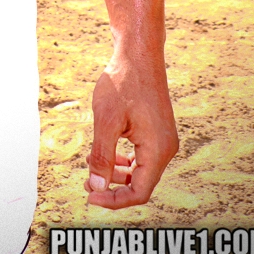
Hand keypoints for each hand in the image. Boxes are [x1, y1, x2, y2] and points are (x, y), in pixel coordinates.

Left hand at [84, 56, 177, 208]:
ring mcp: (163, 139)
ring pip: (141, 170)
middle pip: (141, 184)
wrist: (138, 54)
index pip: (139, 192)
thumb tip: (98, 187)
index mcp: (158, 150)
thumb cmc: (123, 83)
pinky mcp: (157, 130)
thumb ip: (102, 156)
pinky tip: (107, 153)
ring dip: (117, 173)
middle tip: (87, 182)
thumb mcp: (106, 120)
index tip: (90, 195)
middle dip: (113, 186)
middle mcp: (166, 148)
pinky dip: (124, 160)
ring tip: (92, 165)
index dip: (114, 200)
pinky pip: (142, 156)